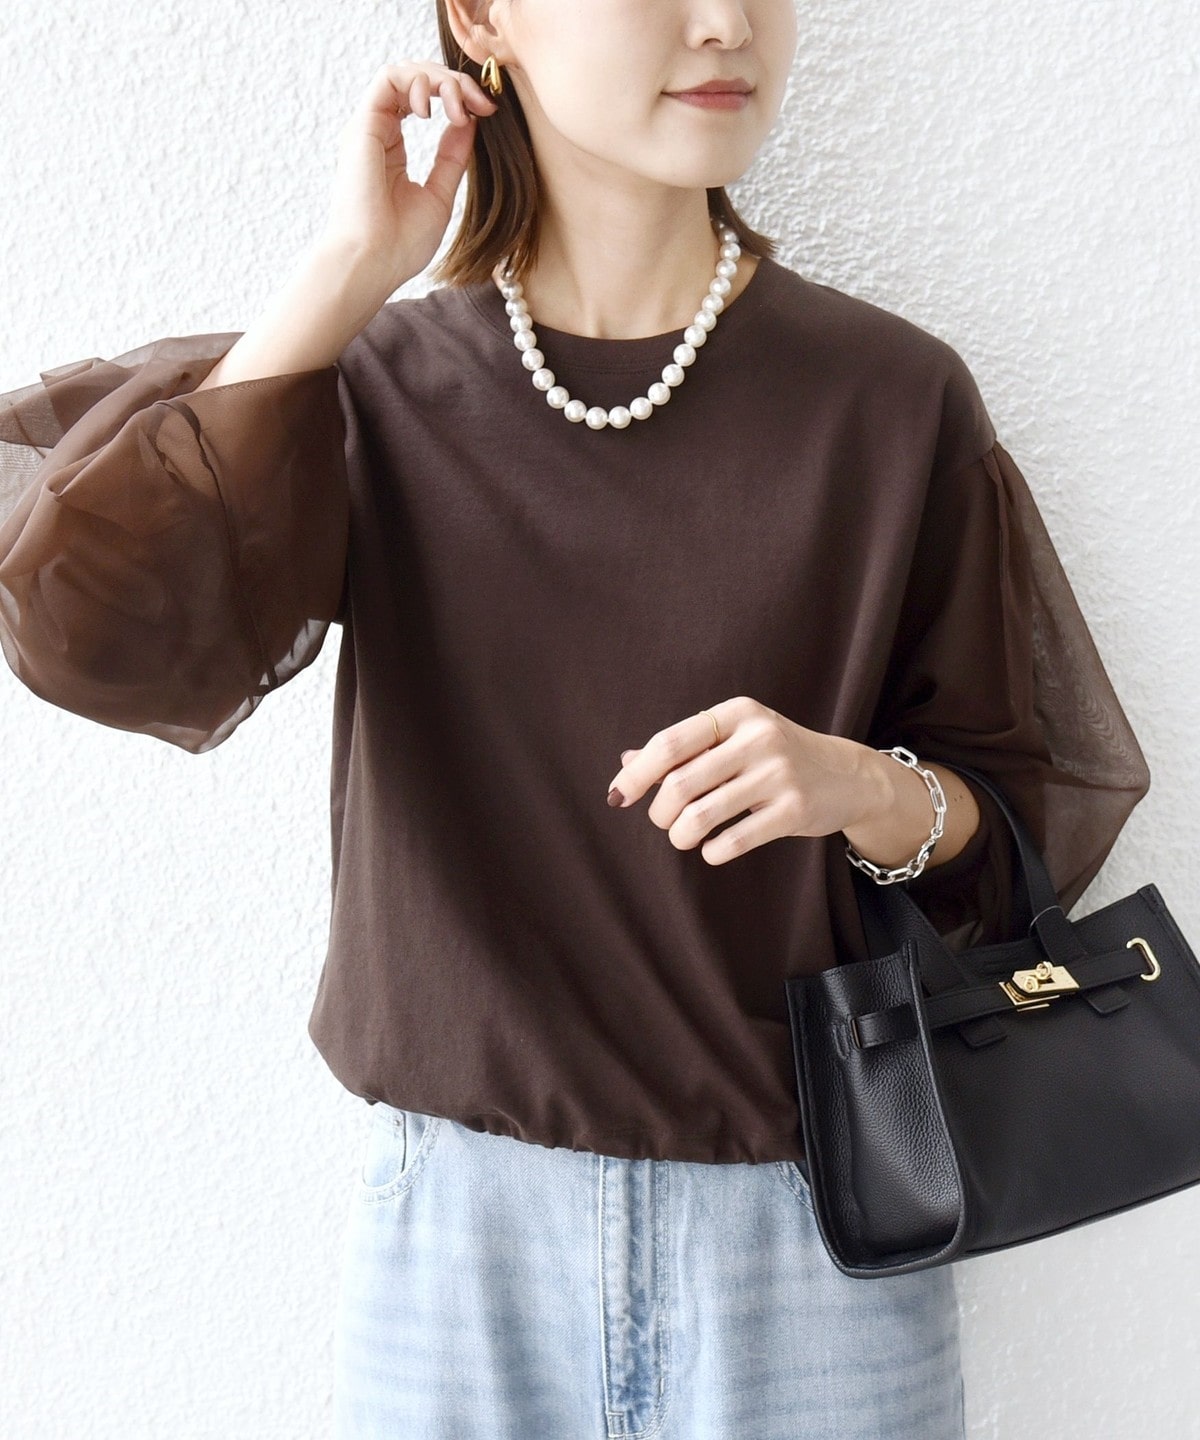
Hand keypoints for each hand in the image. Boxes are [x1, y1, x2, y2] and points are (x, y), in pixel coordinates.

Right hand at [319, 61, 499, 290]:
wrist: (373, 263)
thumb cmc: (400, 244)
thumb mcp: (440, 194)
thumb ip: (452, 156)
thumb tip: (470, 122)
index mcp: (393, 149)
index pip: (424, 100)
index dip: (459, 96)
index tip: (488, 112)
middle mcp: (379, 133)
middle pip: (415, 80)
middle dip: (455, 82)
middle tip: (482, 104)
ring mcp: (370, 127)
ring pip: (404, 72)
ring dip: (440, 79)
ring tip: (460, 109)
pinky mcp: (363, 125)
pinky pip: (389, 78)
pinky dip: (419, 81)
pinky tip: (437, 109)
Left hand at [607, 696, 882, 866]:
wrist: (849, 776)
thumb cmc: (777, 756)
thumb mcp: (735, 739)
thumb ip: (684, 749)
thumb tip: (625, 762)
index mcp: (737, 714)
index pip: (670, 743)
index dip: (637, 774)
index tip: (618, 797)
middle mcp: (758, 738)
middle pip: (679, 783)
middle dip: (659, 811)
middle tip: (662, 821)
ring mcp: (778, 774)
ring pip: (701, 815)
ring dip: (680, 835)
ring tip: (683, 837)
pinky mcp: (794, 810)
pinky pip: (734, 840)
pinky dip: (712, 852)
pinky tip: (712, 849)